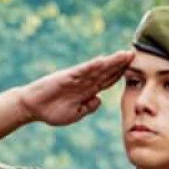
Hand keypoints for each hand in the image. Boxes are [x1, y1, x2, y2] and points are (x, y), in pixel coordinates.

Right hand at [18, 51, 133, 125]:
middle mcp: (84, 81)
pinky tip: (104, 60)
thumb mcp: (75, 113)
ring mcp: (76, 78)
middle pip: (106, 71)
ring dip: (111, 61)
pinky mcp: (67, 76)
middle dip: (120, 64)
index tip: (135, 70)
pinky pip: (82, 70)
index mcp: (87, 91)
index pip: (107, 81)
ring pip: (98, 68)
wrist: (34, 108)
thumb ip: (88, 107)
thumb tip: (99, 100)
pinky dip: (93, 65)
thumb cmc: (52, 111)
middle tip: (135, 55)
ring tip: (125, 54)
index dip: (120, 75)